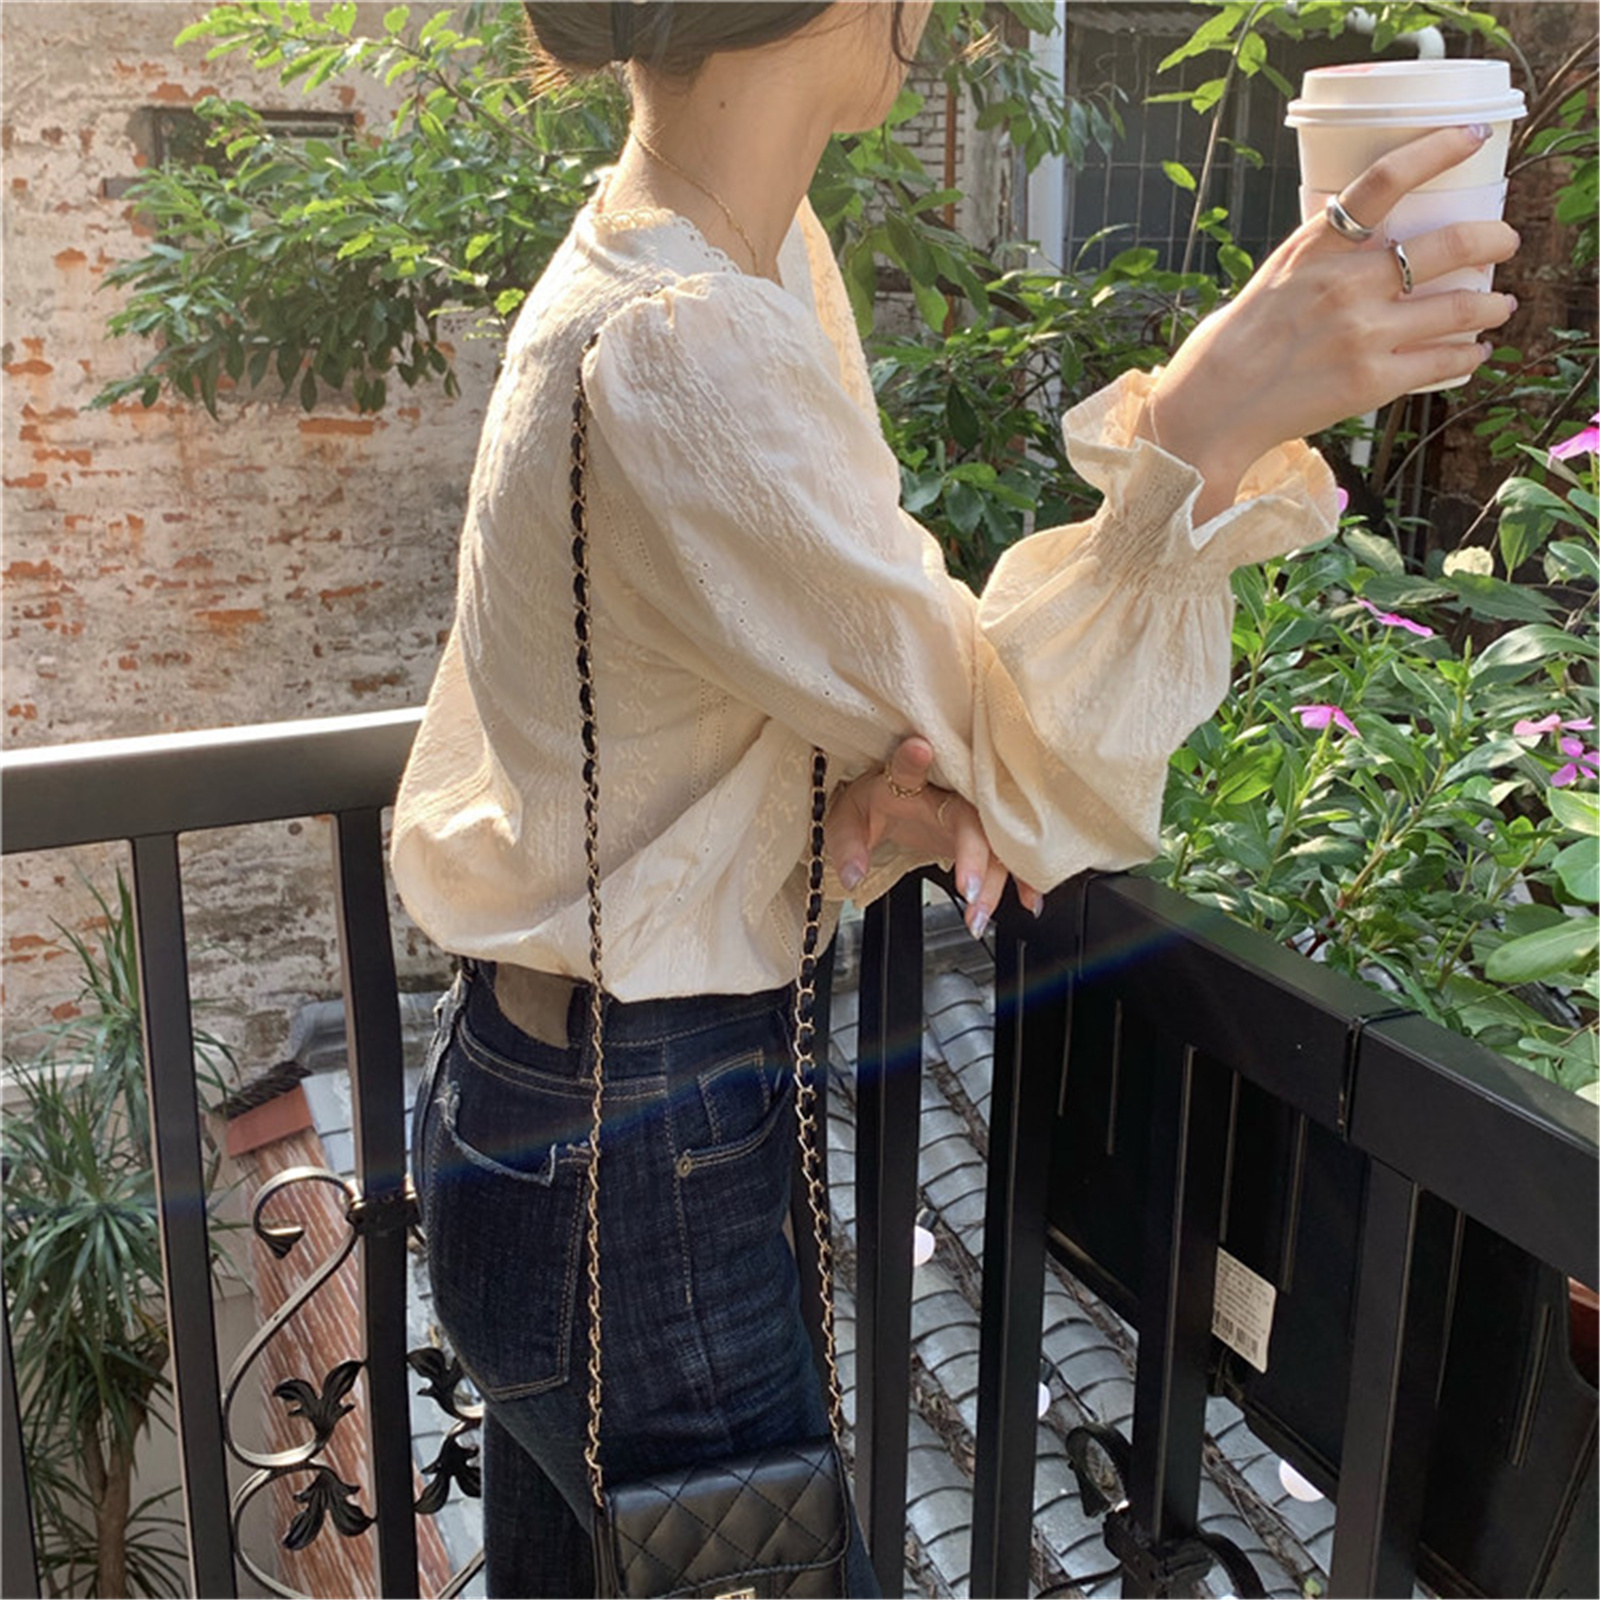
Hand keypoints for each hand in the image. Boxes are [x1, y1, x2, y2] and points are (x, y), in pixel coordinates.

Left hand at [826, 735, 1043, 935]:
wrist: (899, 798)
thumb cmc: (876, 803)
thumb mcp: (848, 820)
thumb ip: (847, 845)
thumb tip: (853, 875)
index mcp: (905, 781)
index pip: (906, 768)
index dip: (912, 760)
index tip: (919, 749)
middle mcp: (947, 790)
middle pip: (968, 817)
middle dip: (973, 854)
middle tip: (968, 891)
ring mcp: (973, 809)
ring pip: (995, 840)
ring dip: (994, 879)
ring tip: (978, 916)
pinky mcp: (988, 830)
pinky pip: (1011, 853)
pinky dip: (1023, 878)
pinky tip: (1030, 900)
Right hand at [1151, 125, 1519, 516]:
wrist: (1210, 411)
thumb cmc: (1232, 346)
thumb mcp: (1272, 278)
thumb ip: (1319, 256)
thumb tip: (1359, 237)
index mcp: (1315, 249)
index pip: (1386, 180)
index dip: (1438, 148)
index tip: (1473, 137)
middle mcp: (1345, 285)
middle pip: (1447, 244)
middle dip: (1493, 239)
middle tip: (1504, 242)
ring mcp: (1362, 335)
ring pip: (1459, 307)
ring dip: (1491, 305)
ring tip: (1498, 306)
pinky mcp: (1371, 383)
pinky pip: (1442, 361)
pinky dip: (1467, 355)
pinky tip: (1472, 352)